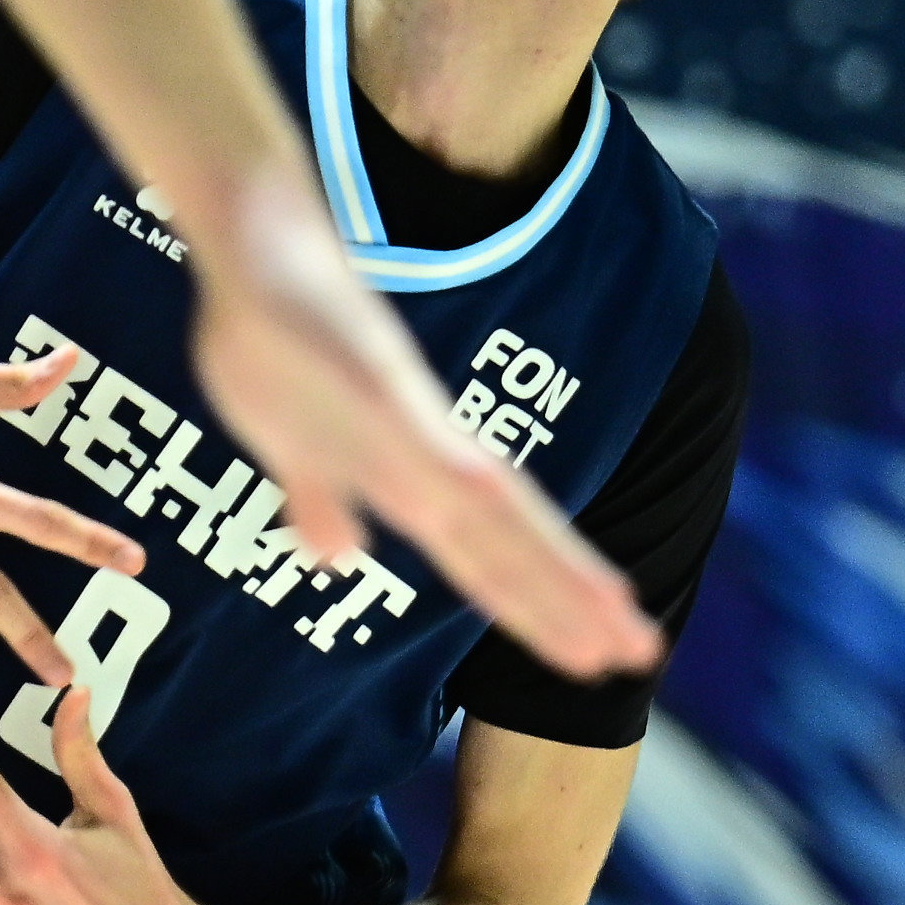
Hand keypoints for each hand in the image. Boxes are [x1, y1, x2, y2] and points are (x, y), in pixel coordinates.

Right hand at [184, 176, 657, 679]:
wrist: (260, 250)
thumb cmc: (273, 342)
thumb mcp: (290, 450)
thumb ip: (322, 501)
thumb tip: (340, 555)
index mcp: (416, 471)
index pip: (489, 552)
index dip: (536, 604)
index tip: (589, 650)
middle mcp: (431, 455)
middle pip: (514, 545)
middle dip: (574, 604)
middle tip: (643, 653)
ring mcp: (414, 429)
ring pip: (501, 519)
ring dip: (559, 577)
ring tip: (619, 625)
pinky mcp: (387, 398)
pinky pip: (443, 465)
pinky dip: (486, 510)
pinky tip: (528, 549)